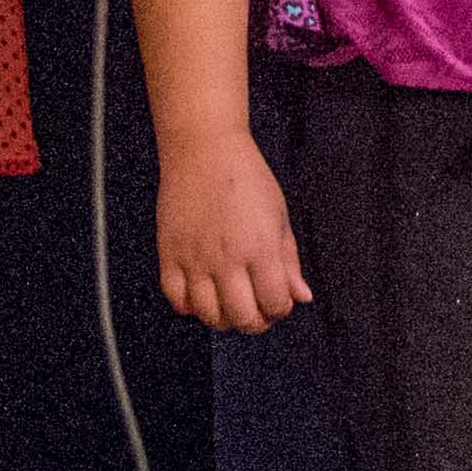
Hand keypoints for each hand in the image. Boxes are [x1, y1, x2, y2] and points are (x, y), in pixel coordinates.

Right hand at [153, 124, 309, 332]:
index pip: (275, 304)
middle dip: (255, 322)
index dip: (280, 309)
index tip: (278, 300)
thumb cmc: (245, 176)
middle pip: (242, 318)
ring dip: (222, 318)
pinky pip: (176, 298)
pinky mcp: (170, 253)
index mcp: (261, 248)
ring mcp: (195, 258)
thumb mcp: (279, 216)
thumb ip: (289, 261)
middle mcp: (227, 258)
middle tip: (256, 310)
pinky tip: (200, 294)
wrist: (204, 148)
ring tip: (229, 304)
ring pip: (208, 315)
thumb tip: (302, 296)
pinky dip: (189, 306)